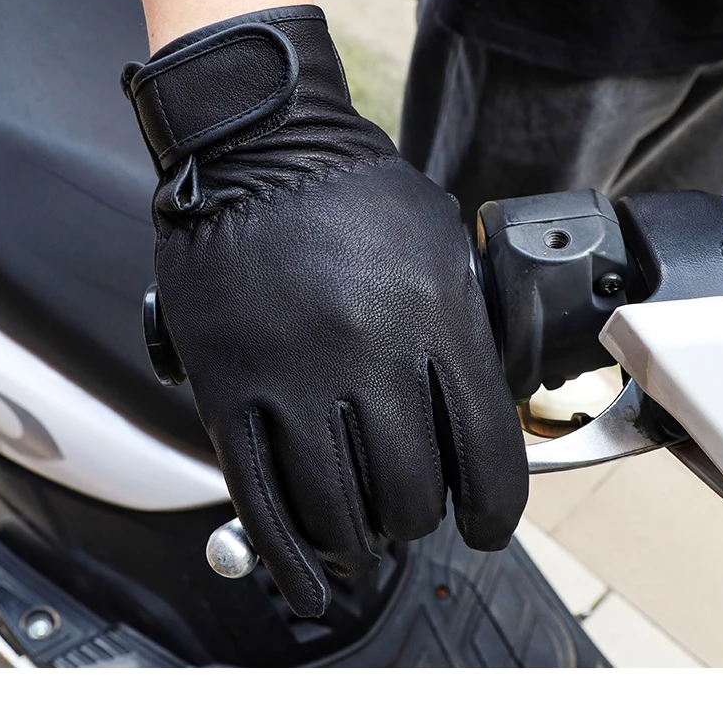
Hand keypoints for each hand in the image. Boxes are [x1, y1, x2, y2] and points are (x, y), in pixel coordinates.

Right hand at [123, 6, 526, 614]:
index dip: (491, 512)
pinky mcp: (231, 388)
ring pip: (339, 512)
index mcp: (436, 318)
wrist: (255, 140)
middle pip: (409, 495)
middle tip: (405, 507)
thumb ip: (463, 321)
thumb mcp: (438, 241)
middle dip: (414, 517)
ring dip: (357, 538)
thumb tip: (484, 398)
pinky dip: (289, 559)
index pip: (486, 456)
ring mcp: (296, 377)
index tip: (483, 525)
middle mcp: (371, 356)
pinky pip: (262, 502)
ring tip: (358, 530)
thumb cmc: (350, 186)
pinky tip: (309, 582)